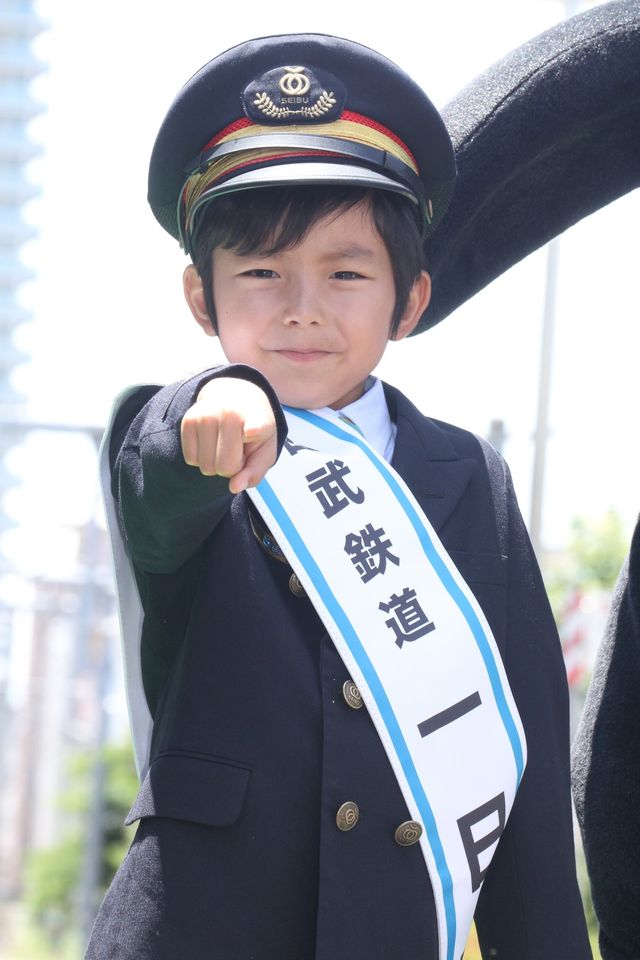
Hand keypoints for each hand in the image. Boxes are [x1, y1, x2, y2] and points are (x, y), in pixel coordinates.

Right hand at [181, 378, 277, 492]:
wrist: (233, 397)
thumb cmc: (253, 431)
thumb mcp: (264, 451)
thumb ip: (254, 473)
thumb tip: (234, 487)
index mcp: (259, 420)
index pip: (256, 425)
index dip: (254, 429)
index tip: (251, 431)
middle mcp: (231, 414)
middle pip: (224, 468)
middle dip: (231, 468)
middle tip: (237, 450)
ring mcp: (207, 415)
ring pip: (205, 467)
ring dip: (215, 464)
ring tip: (225, 444)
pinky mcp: (189, 420)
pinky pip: (191, 460)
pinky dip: (201, 458)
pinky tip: (211, 441)